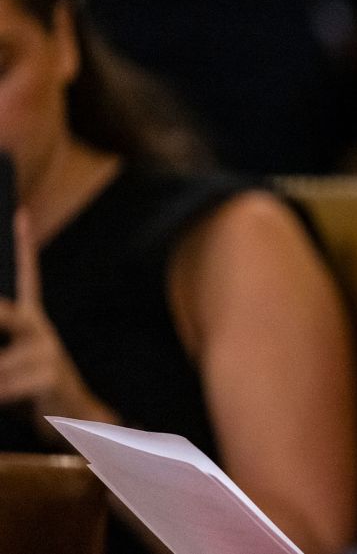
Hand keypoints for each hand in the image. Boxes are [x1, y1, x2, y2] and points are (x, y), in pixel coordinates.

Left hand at [0, 211, 117, 431]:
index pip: (29, 277)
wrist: (74, 417)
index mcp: (33, 322)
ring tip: (4, 381)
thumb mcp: (15, 360)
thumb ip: (8, 334)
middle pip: (12, 313)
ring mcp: (47, 353)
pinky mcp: (48, 376)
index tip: (18, 215)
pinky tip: (6, 395)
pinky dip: (1, 392)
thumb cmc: (34, 386)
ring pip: (0, 362)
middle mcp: (41, 331)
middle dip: (0, 314)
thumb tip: (4, 312)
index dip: (25, 246)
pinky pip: (6, 384)